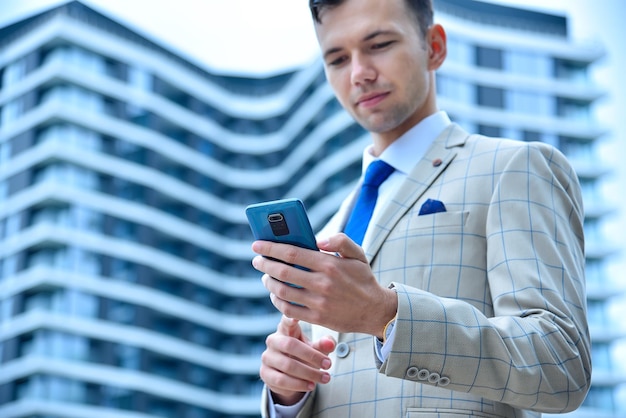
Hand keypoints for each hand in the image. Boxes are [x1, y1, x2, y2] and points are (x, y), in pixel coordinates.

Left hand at [252, 233, 397, 337]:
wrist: (375, 310)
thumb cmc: (362, 279)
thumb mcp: (358, 254)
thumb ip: (340, 240)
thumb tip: (319, 239)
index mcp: (330, 264)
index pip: (292, 253)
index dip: (271, 248)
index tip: (257, 245)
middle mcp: (323, 283)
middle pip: (283, 272)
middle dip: (265, 264)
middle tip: (257, 260)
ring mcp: (319, 303)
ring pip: (283, 292)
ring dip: (269, 283)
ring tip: (265, 276)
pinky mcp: (317, 318)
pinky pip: (289, 310)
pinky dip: (277, 301)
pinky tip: (275, 294)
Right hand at [260, 315, 335, 404]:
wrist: (291, 375)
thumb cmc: (305, 355)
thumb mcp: (316, 348)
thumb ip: (323, 345)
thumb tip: (330, 343)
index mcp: (285, 329)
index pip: (286, 321)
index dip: (289, 319)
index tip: (296, 318)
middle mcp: (273, 340)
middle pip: (290, 345)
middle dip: (312, 356)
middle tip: (328, 364)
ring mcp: (267, 357)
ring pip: (287, 365)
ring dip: (309, 373)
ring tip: (325, 378)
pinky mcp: (265, 373)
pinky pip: (281, 380)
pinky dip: (298, 384)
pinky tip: (311, 385)